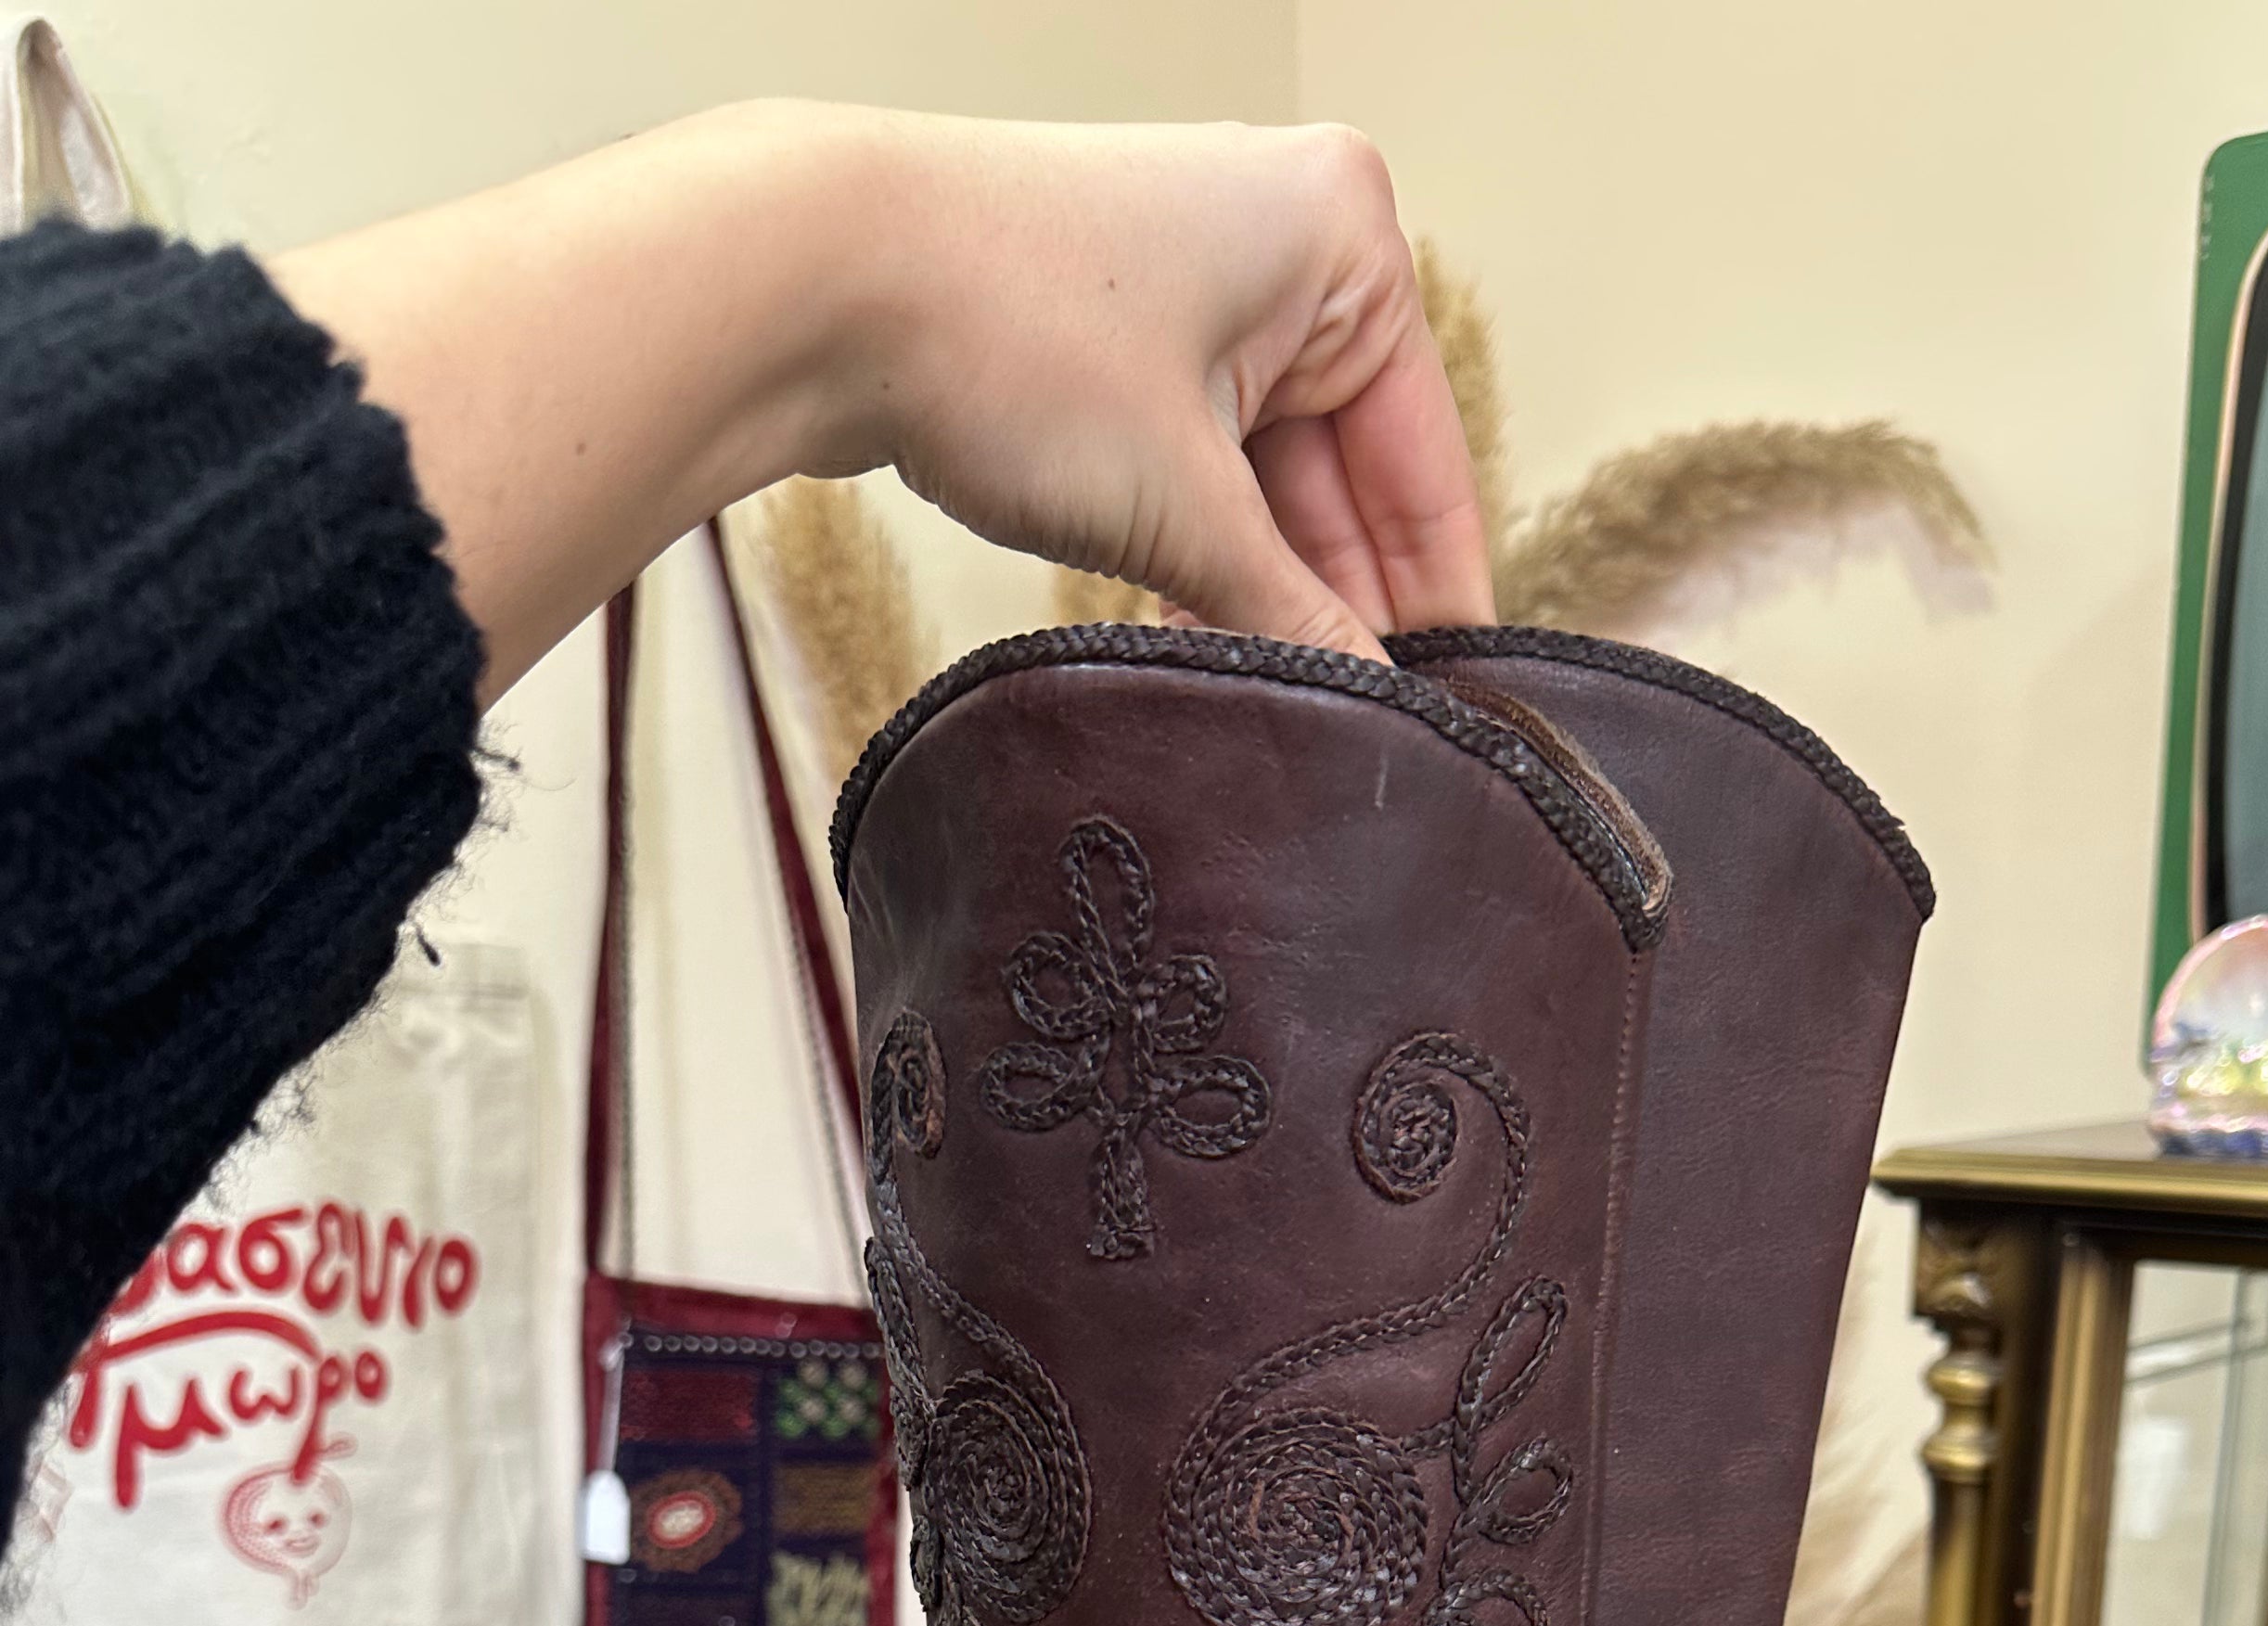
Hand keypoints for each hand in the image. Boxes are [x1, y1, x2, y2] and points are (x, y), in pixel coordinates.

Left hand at [279, 103, 1493, 703]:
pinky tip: (1208, 654)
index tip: (1448, 715)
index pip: (1425, 457)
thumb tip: (1365, 709)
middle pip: (1348, 473)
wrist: (814, 280)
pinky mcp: (1117, 334)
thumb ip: (1292, 617)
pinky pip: (1196, 467)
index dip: (1434, 601)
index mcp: (1345, 235)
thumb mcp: (1183, 505)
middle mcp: (1283, 239)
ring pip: (1267, 479)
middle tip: (1360, 742)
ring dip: (1264, 594)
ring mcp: (1196, 281)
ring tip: (1282, 715)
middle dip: (1341, 605)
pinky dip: (1200, 554)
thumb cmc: (1008, 334)